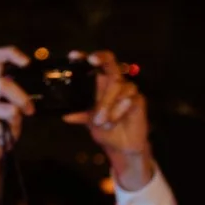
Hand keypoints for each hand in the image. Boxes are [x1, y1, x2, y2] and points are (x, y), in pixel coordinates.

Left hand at [66, 51, 154, 190]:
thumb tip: (66, 116)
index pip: (93, 66)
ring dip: (107, 103)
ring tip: (102, 122)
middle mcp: (113, 82)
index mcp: (99, 85)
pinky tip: (114, 120)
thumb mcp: (89, 123)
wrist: (122, 147)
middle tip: (92, 60)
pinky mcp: (138, 99)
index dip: (84, 58)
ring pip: (117, 84)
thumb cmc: (105, 130)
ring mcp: (127, 89)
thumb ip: (80, 116)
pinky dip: (118, 110)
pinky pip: (128, 98)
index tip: (73, 56)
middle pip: (110, 61)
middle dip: (101, 58)